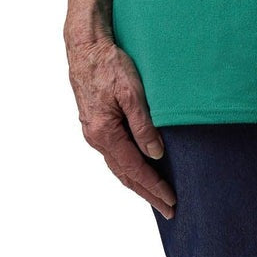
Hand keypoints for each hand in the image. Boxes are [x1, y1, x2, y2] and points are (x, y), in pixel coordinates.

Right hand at [64, 31, 176, 220]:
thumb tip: (156, 153)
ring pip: (118, 166)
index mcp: (105, 133)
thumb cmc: (108, 64)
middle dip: (147, 193)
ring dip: (137, 182)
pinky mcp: (95, 124)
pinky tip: (137, 168)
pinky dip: (128, 167)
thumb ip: (143, 124)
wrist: (86, 48)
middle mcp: (96, 138)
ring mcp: (93, 132)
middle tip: (168, 208)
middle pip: (125, 174)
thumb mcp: (131, 91)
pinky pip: (114, 154)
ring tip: (155, 195)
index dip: (154, 186)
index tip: (170, 200)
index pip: (134, 169)